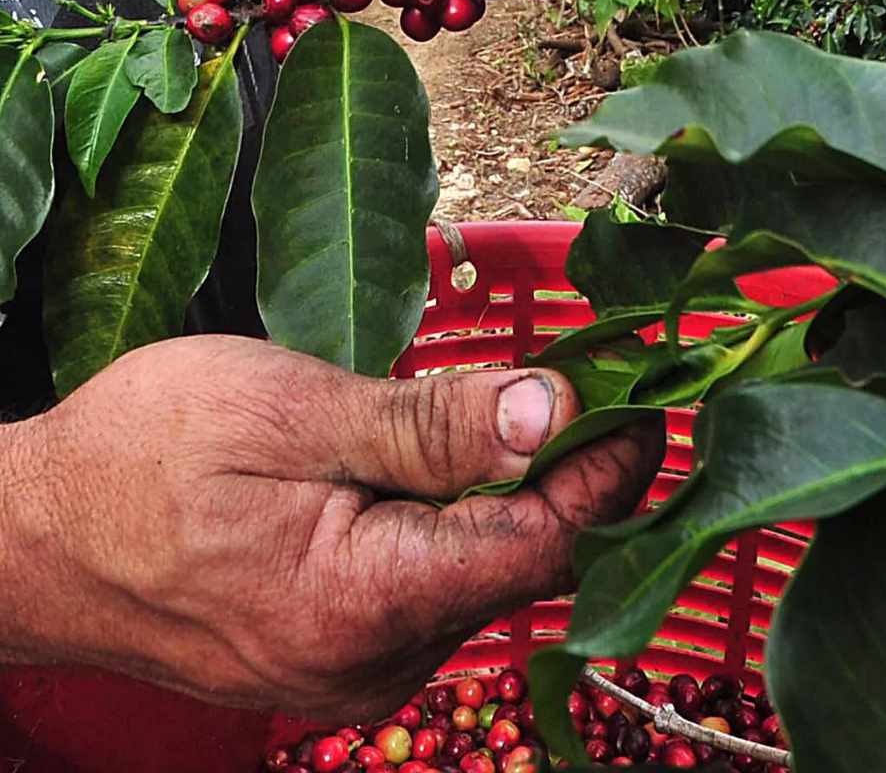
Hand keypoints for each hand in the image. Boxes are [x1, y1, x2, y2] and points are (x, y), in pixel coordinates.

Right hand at [0, 336, 663, 719]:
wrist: (32, 535)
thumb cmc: (146, 455)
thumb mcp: (293, 411)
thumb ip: (430, 425)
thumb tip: (553, 413)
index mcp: (365, 601)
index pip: (538, 543)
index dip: (605, 471)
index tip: (650, 401)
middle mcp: (374, 659)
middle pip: (521, 568)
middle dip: (575, 481)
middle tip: (612, 391)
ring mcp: (354, 666)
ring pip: (482, 579)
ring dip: (520, 500)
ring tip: (544, 413)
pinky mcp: (336, 650)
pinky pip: (434, 588)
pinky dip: (465, 525)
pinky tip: (465, 466)